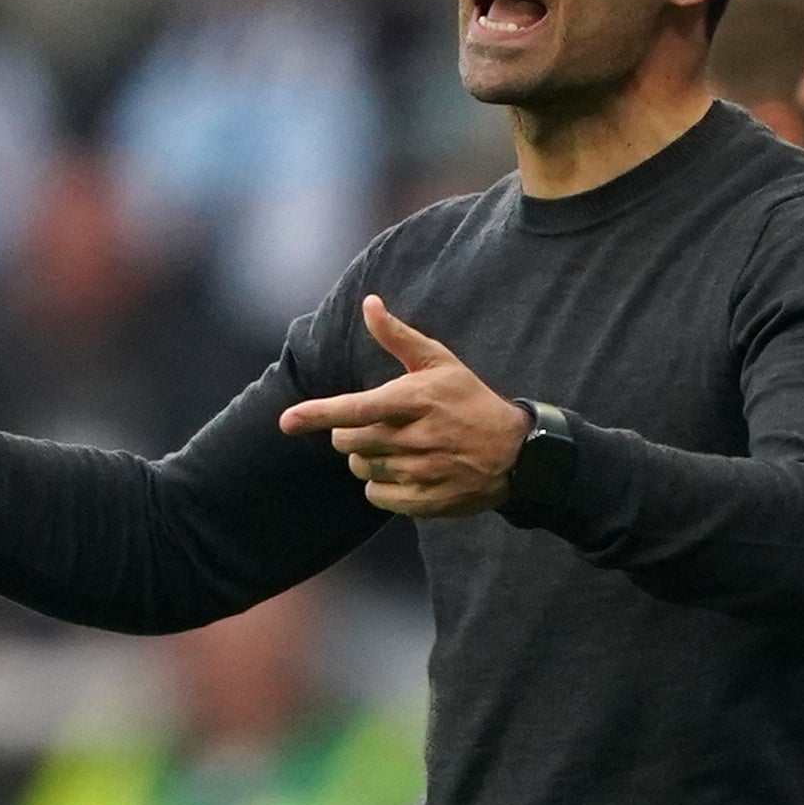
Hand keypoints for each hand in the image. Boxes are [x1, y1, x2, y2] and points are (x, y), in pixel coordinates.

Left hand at [277, 295, 528, 518]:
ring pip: (363, 469)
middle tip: (373, 428)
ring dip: (367, 460)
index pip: (358, 408)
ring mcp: (423, 472)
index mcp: (417, 400)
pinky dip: (380, 487)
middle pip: (352, 442)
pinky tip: (402, 473)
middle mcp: (419, 437)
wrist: (516, 453)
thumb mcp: (440, 362)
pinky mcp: (426, 500)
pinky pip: (377, 497)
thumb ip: (399, 337)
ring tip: (394, 450)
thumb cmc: (470, 401)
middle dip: (350, 435)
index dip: (319, 414)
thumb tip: (369, 303)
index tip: (287, 421)